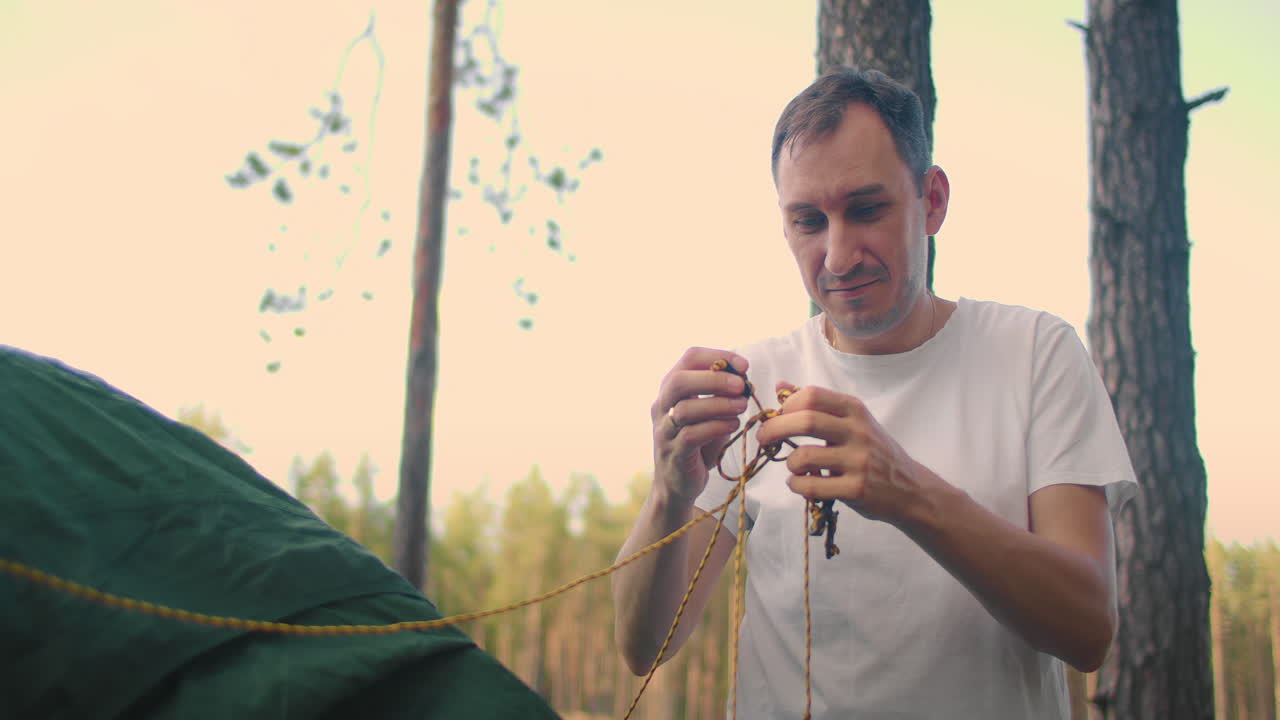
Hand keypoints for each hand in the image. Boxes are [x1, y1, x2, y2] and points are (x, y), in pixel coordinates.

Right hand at [652, 348, 749, 504]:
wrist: (678, 483)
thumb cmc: (698, 442)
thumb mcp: (710, 412)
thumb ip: (722, 394)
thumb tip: (743, 375)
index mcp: (672, 389)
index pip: (689, 358)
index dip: (717, 356)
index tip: (744, 366)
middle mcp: (662, 406)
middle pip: (678, 381)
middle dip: (713, 379)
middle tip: (741, 385)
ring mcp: (664, 431)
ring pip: (684, 409)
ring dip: (718, 405)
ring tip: (742, 406)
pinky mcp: (674, 454)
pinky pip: (691, 435)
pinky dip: (716, 427)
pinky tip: (733, 425)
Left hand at [756, 383, 933, 526]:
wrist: (911, 488)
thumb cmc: (874, 452)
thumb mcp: (852, 422)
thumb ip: (817, 405)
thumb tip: (780, 385)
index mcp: (855, 410)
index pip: (812, 395)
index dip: (787, 405)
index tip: (778, 417)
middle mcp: (858, 431)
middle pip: (805, 420)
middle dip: (774, 429)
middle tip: (764, 439)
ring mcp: (859, 461)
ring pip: (804, 457)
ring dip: (789, 464)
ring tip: (795, 468)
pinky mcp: (856, 489)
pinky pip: (811, 486)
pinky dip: (797, 485)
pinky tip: (801, 484)